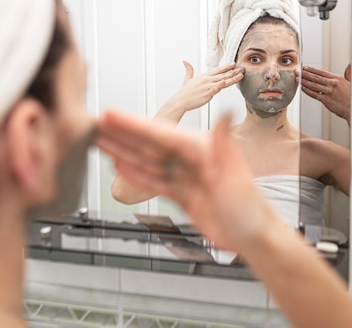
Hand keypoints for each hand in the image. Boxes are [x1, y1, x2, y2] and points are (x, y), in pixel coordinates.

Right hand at [97, 110, 275, 251]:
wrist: (253, 238)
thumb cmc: (250, 208)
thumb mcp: (235, 175)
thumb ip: (223, 143)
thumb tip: (226, 113)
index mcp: (203, 149)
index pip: (161, 134)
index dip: (133, 125)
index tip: (112, 116)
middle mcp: (192, 159)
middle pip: (149, 144)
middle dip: (122, 134)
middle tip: (97, 124)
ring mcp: (186, 177)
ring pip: (148, 160)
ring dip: (124, 150)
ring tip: (102, 141)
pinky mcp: (183, 194)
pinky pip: (155, 180)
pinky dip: (137, 172)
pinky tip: (121, 164)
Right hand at [156, 61, 243, 121]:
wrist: (180, 101)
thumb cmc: (184, 93)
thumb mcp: (187, 79)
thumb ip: (188, 70)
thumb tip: (185, 61)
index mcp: (203, 76)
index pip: (217, 70)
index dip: (226, 67)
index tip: (233, 64)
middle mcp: (206, 80)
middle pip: (223, 74)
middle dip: (233, 71)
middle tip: (242, 68)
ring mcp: (207, 86)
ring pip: (223, 81)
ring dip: (233, 78)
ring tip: (240, 75)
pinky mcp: (207, 93)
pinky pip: (216, 88)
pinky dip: (222, 85)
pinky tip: (227, 82)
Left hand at [298, 65, 350, 123]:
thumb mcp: (350, 82)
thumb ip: (347, 74)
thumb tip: (348, 67)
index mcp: (337, 78)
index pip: (321, 72)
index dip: (311, 69)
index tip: (305, 67)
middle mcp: (332, 84)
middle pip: (315, 77)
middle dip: (304, 74)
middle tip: (297, 71)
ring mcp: (328, 92)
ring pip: (313, 85)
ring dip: (303, 81)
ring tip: (298, 79)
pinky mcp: (326, 100)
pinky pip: (314, 94)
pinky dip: (307, 91)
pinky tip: (303, 88)